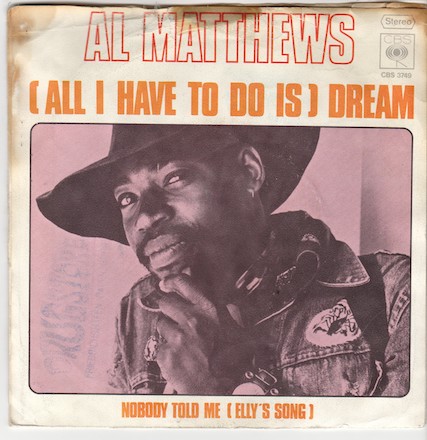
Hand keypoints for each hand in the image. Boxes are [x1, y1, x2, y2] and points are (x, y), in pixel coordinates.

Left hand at [155, 273, 227, 393]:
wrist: (223, 392)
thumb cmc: (233, 363)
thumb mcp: (240, 332)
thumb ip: (233, 314)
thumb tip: (228, 306)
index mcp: (209, 310)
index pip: (182, 283)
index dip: (171, 281)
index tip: (166, 283)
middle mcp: (191, 319)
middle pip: (165, 302)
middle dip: (168, 309)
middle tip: (174, 318)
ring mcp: (177, 337)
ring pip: (160, 324)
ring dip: (167, 331)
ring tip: (180, 344)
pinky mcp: (166, 354)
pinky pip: (159, 346)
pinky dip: (166, 351)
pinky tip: (178, 359)